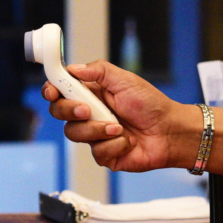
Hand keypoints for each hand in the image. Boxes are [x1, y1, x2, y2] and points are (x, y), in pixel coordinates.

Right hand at [43, 60, 193, 171]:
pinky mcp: (104, 154)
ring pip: (74, 133)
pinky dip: (114, 145)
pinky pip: (96, 152)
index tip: (52, 91)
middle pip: (60, 113)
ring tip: (119, 127)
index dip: (51, 90)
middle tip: (88, 109)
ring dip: (97, 129)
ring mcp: (95, 135)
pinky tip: (127, 141)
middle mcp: (90, 113)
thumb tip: (74, 68)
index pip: (61, 90)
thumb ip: (99, 71)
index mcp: (92, 92)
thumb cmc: (151, 104)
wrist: (171, 132)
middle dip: (70, 110)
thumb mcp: (126, 80)